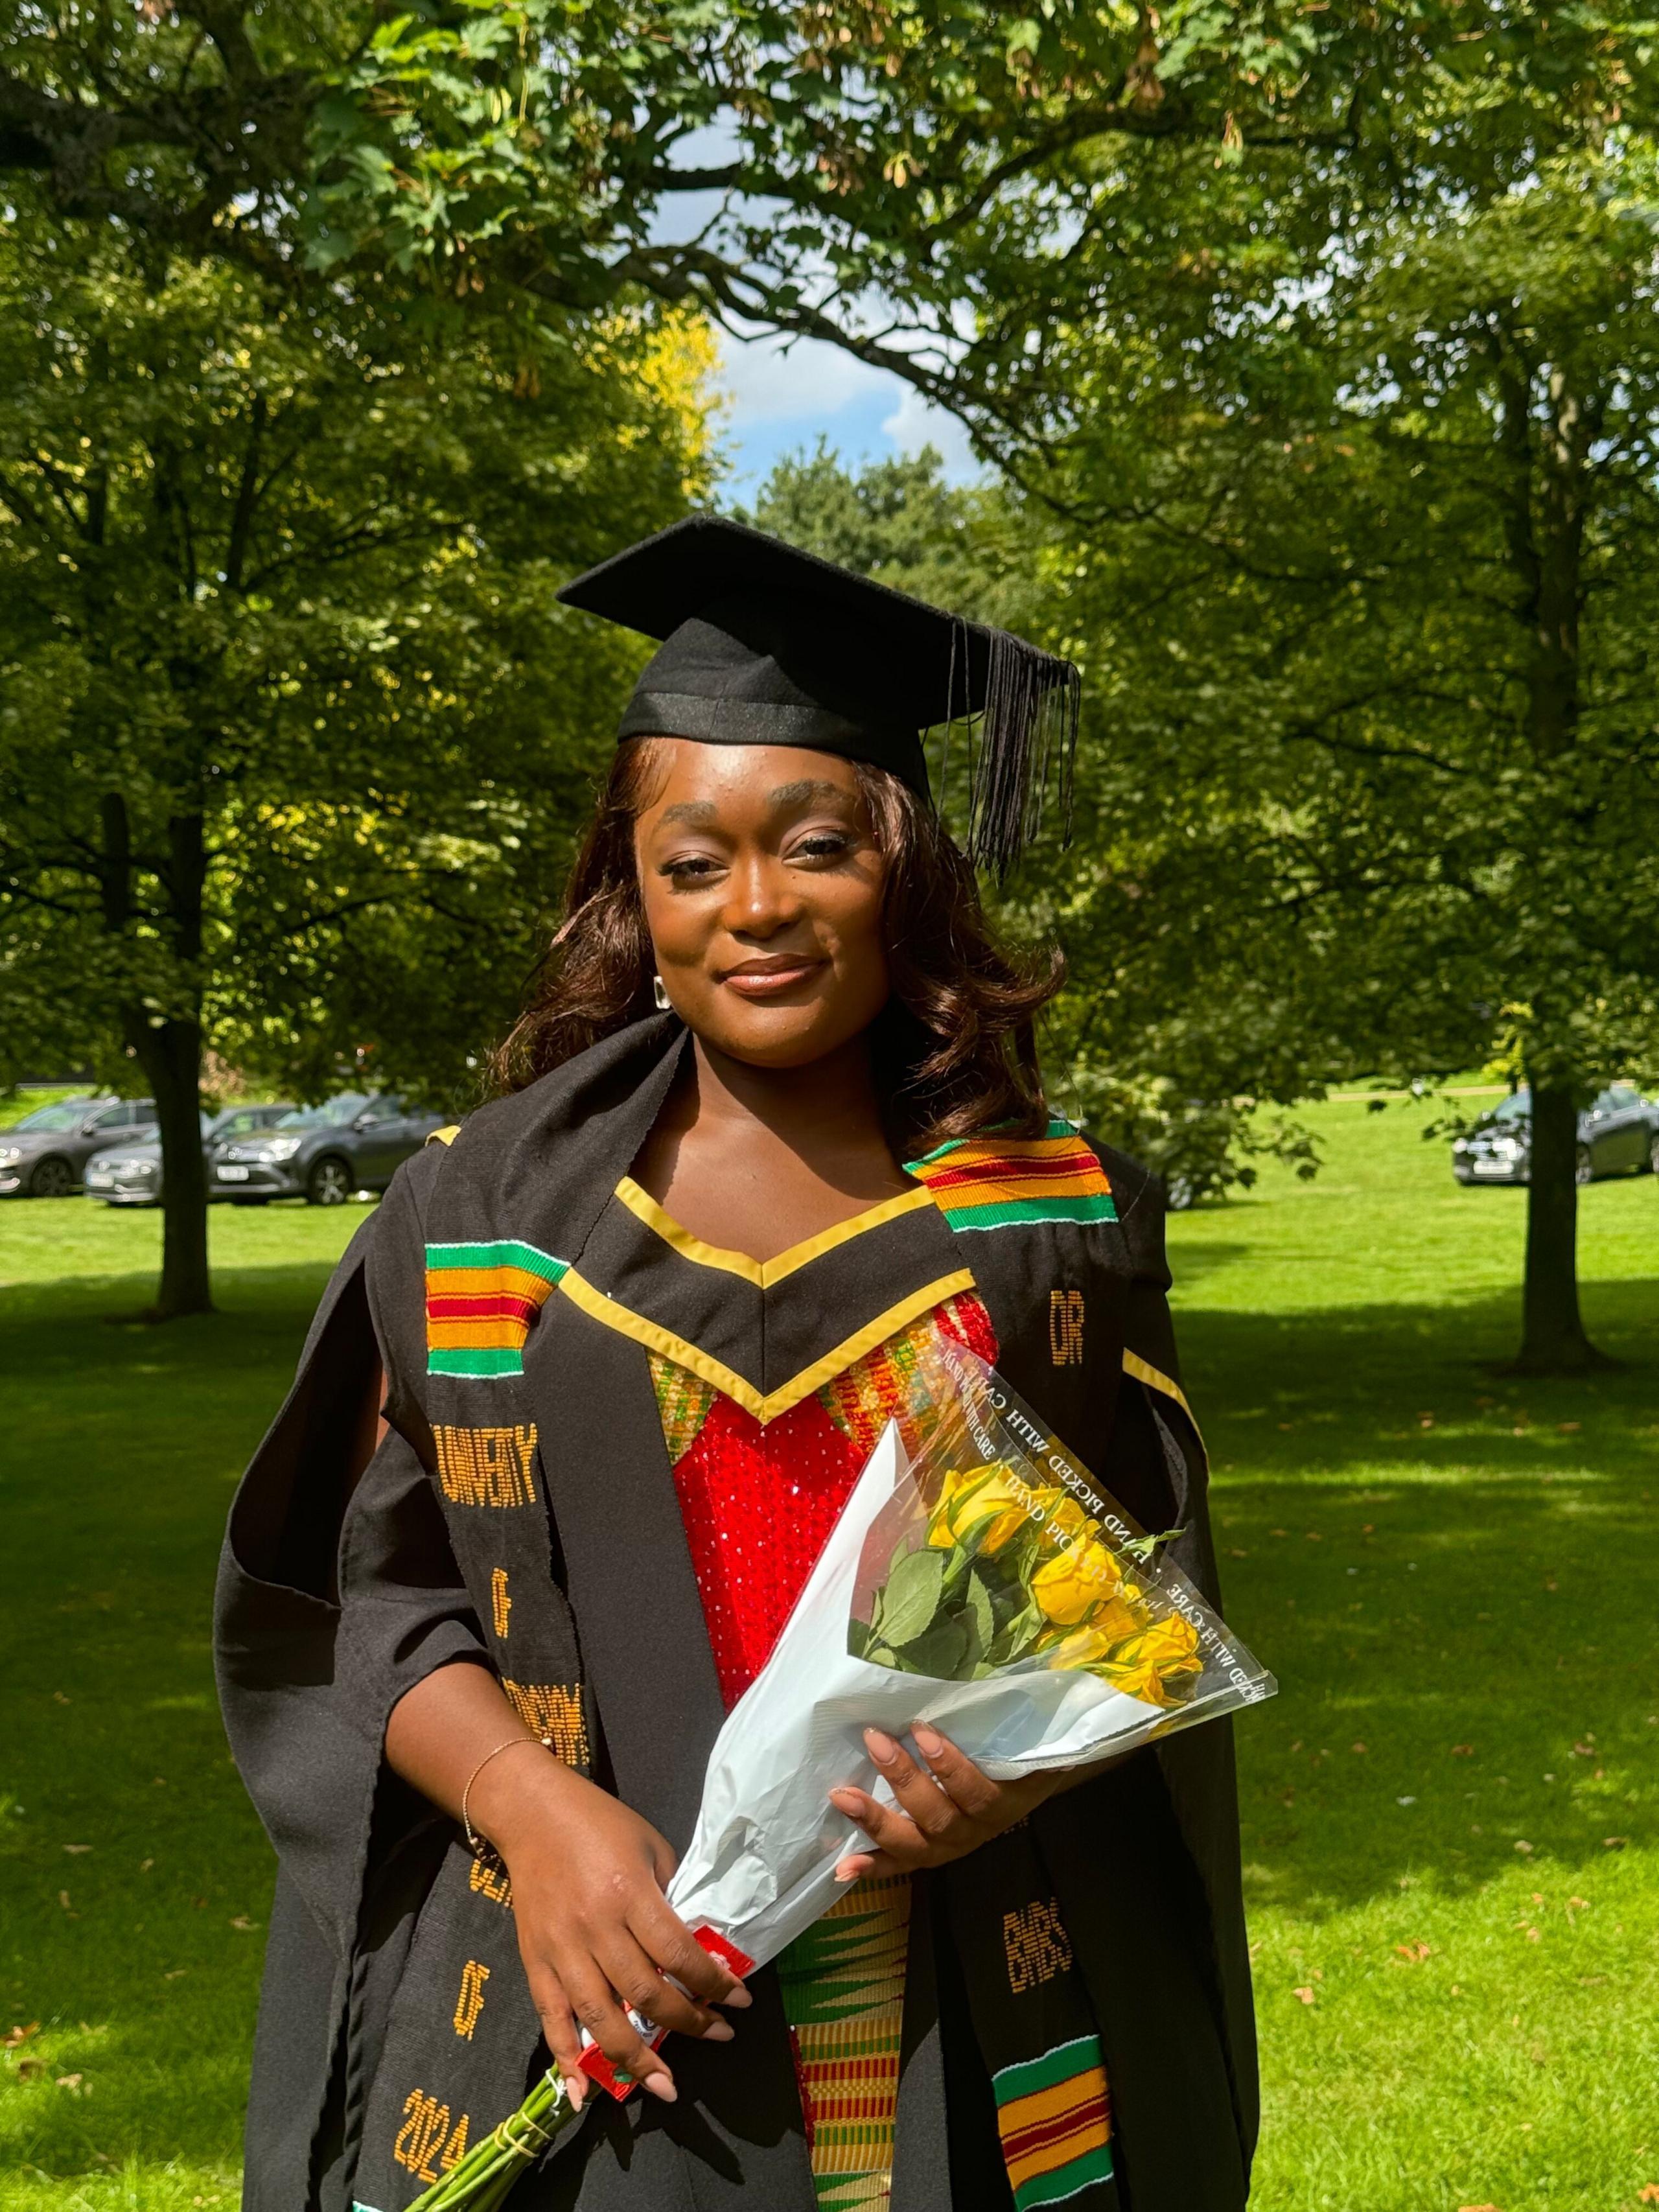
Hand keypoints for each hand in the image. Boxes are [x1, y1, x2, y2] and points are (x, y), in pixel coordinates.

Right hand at [478, 1753, 750, 2104]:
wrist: (531, 1811)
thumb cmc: (599, 1823)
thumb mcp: (650, 1845)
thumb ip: (670, 1896)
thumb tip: (694, 1948)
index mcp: (628, 1893)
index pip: (678, 1954)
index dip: (713, 1984)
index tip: (739, 2000)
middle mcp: (594, 1928)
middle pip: (645, 1994)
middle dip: (688, 2023)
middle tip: (719, 2034)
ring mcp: (561, 1950)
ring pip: (601, 2019)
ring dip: (636, 2060)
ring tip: (665, 2086)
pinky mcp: (534, 1963)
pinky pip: (552, 2021)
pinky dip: (567, 2062)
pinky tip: (583, 2095)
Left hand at [828, 1725, 1091, 1878]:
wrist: (1022, 1791)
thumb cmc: (1016, 1756)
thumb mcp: (1025, 1742)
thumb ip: (1016, 1722)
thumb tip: (1041, 1685)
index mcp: (1000, 1804)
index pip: (976, 1791)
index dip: (950, 1766)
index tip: (922, 1729)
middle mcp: (972, 1832)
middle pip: (937, 1815)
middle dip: (903, 1778)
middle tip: (875, 1740)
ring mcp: (946, 1848)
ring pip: (912, 1843)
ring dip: (875, 1820)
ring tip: (842, 1795)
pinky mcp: (924, 1856)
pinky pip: (897, 1867)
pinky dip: (871, 1867)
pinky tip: (843, 1867)